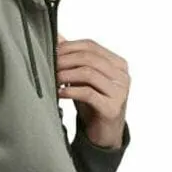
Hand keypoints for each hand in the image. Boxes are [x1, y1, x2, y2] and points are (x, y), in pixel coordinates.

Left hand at [56, 33, 130, 149]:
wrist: (104, 134)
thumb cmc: (94, 105)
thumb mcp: (84, 79)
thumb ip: (74, 59)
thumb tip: (58, 37)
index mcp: (118, 64)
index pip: (91, 46)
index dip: (68, 47)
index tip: (51, 52)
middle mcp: (122, 76)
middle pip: (89, 58)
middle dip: (65, 60)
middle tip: (49, 65)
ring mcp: (119, 92)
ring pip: (88, 74)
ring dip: (66, 74)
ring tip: (53, 78)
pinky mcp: (112, 108)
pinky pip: (88, 93)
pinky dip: (71, 91)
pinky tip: (60, 93)